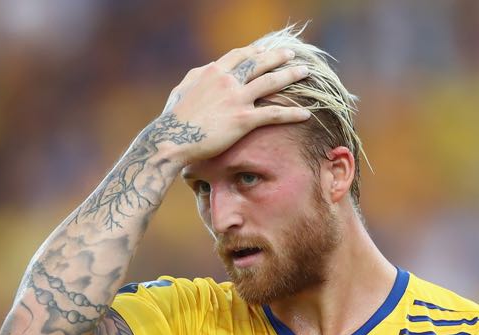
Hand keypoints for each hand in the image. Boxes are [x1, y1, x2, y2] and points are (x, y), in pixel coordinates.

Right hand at [154, 46, 310, 164]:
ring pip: (271, 82)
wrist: (172, 138)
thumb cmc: (174, 118)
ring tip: (305, 73)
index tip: (264, 50)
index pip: (239, 56)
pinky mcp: (243, 120)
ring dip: (290, 75)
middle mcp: (228, 81)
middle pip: (259, 63)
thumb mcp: (182, 89)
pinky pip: (274, 114)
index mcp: (213, 72)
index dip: (254, 52)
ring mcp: (237, 99)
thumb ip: (197, 78)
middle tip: (291, 54)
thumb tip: (206, 70)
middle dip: (278, 57)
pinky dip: (292, 113)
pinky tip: (306, 113)